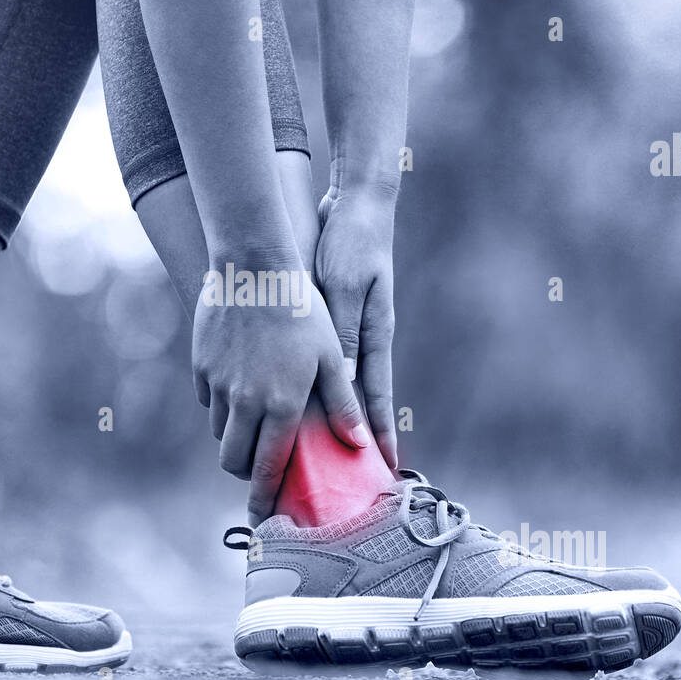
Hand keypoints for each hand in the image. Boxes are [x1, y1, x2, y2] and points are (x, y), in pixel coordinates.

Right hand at [193, 267, 370, 519]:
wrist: (255, 267)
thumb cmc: (303, 310)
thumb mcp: (331, 356)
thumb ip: (342, 404)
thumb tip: (361, 443)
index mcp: (282, 405)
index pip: (267, 469)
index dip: (262, 499)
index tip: (260, 519)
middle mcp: (246, 402)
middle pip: (233, 460)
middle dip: (245, 472)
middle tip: (259, 469)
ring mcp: (219, 385)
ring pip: (219, 432)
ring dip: (235, 437)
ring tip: (254, 423)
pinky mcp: (201, 366)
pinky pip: (208, 400)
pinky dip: (222, 404)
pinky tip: (239, 385)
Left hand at [315, 187, 398, 467]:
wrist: (355, 205)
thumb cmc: (352, 242)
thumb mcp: (345, 287)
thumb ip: (343, 331)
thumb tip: (345, 379)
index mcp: (372, 335)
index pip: (375, 396)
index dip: (380, 433)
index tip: (386, 469)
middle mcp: (363, 339)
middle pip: (357, 400)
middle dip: (355, 438)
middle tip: (349, 474)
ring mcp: (349, 330)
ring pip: (337, 384)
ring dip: (331, 417)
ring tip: (318, 453)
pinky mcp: (332, 319)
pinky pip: (321, 361)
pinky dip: (313, 383)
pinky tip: (294, 400)